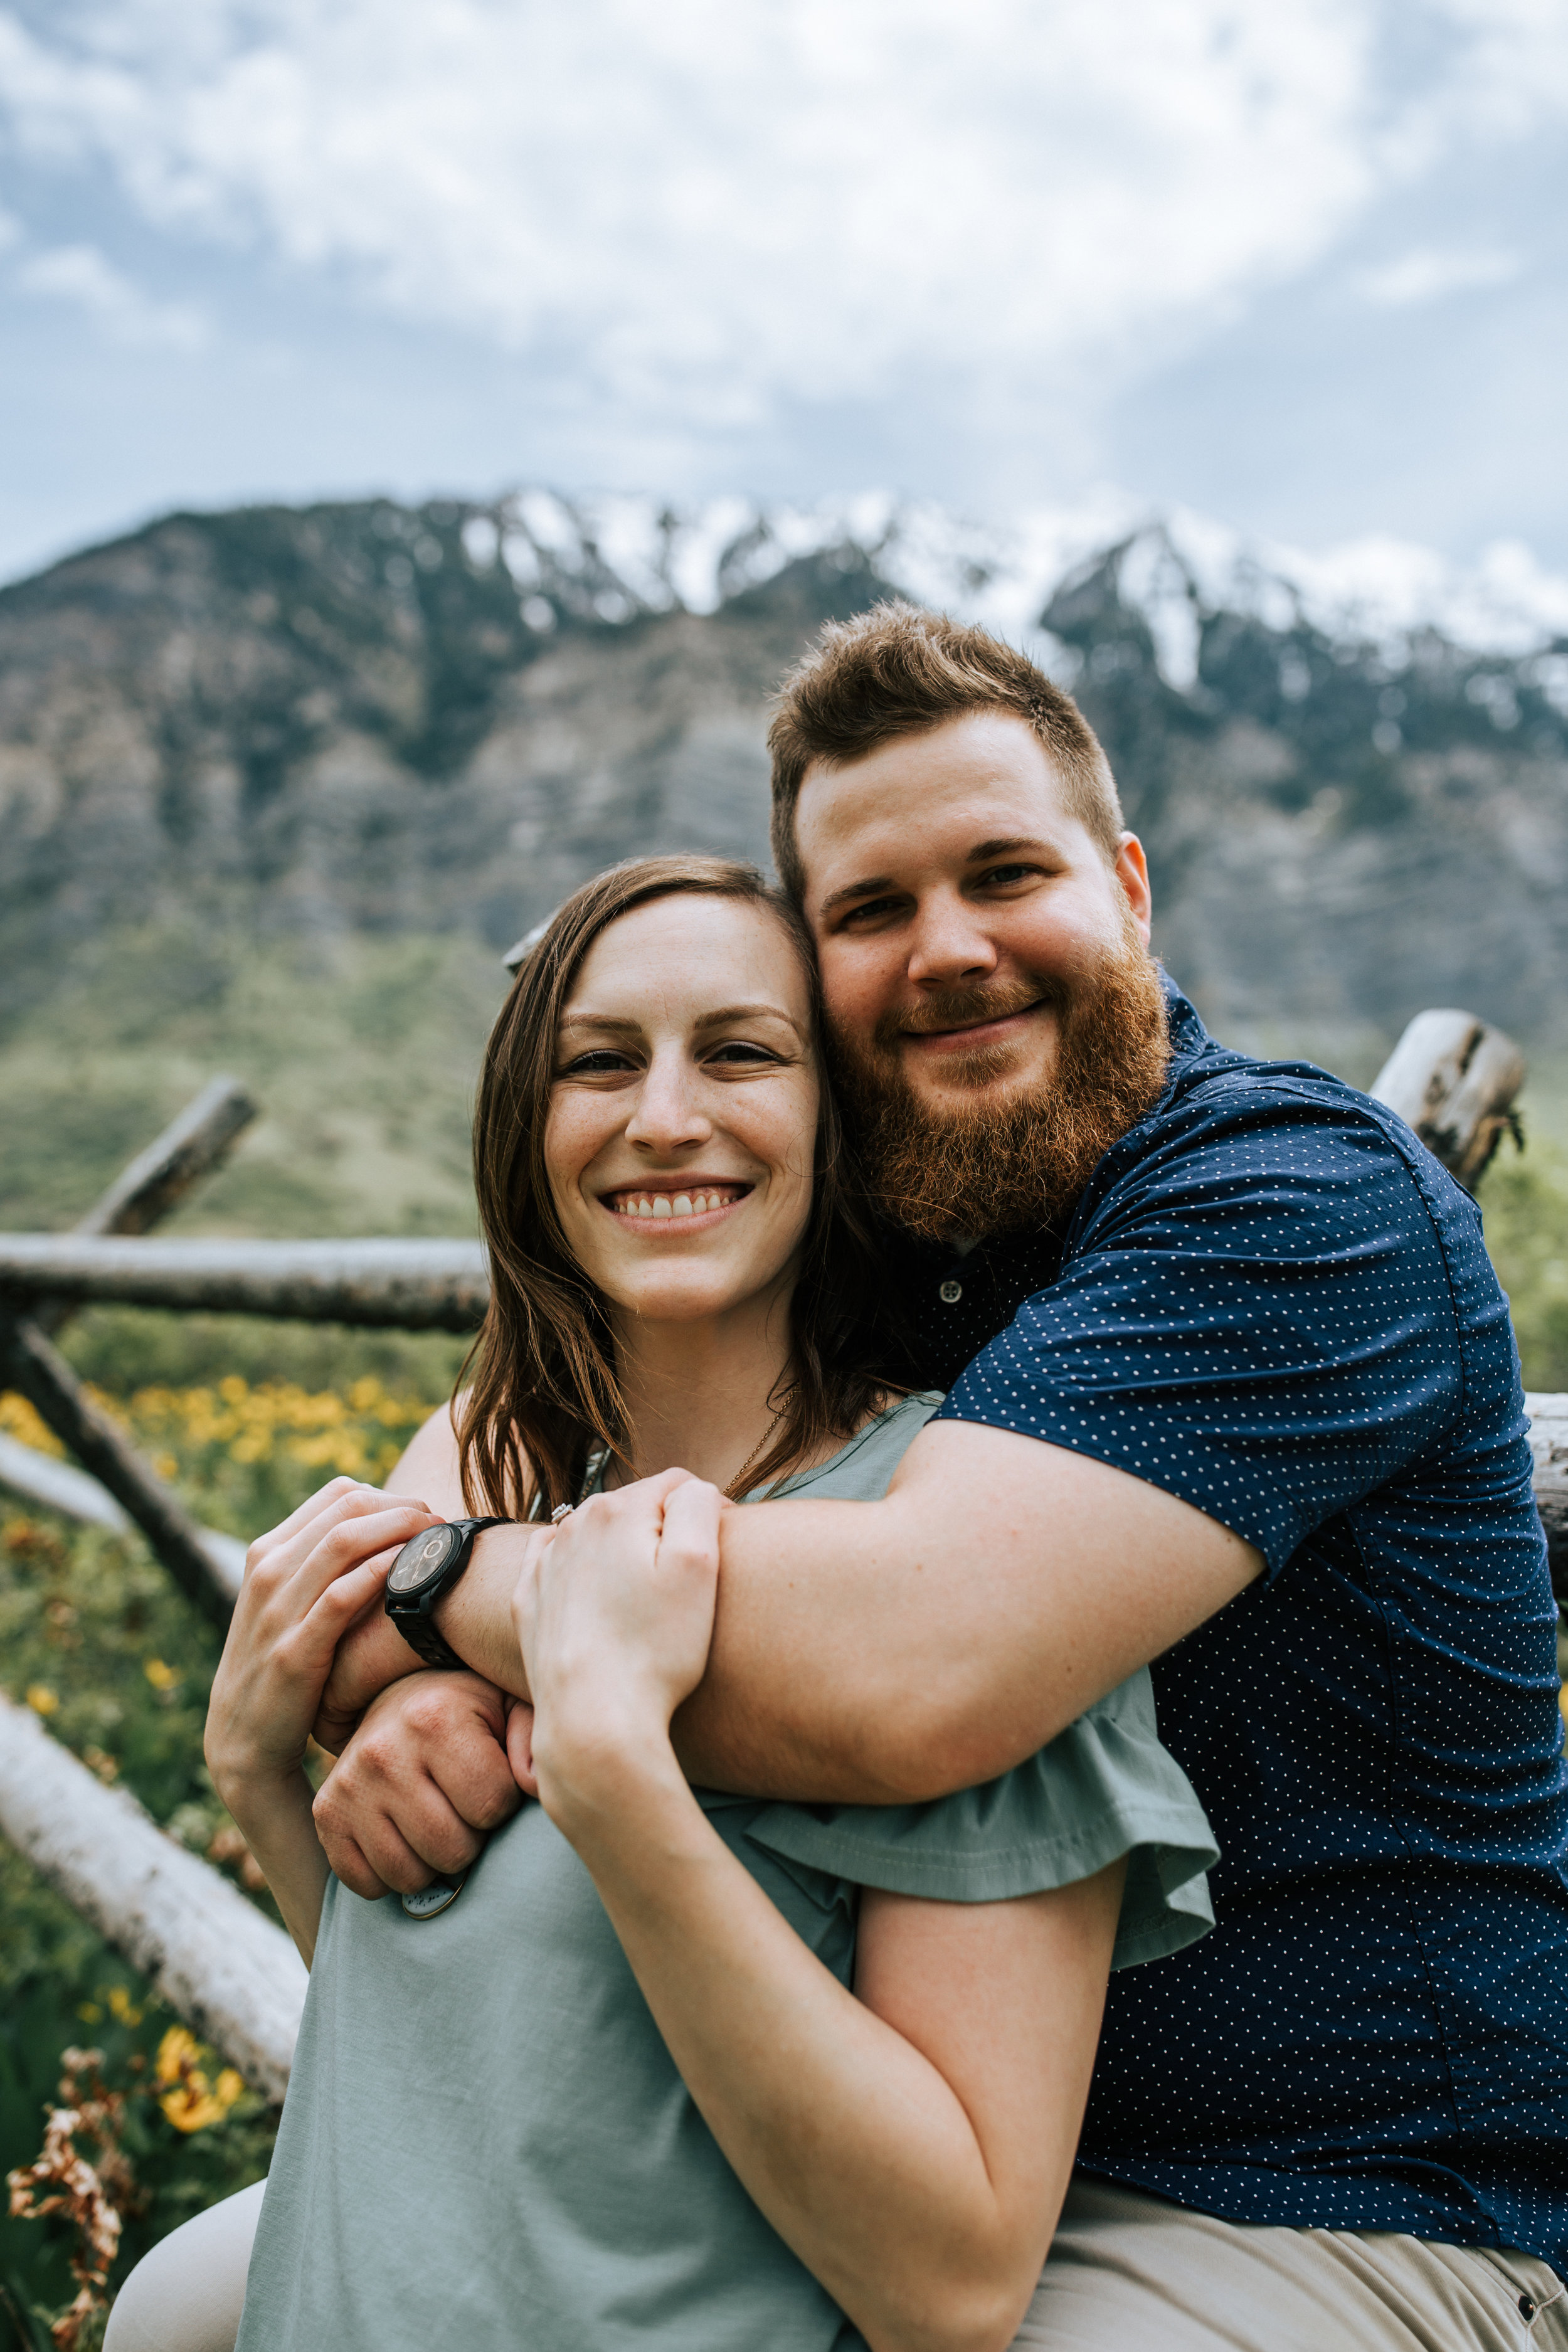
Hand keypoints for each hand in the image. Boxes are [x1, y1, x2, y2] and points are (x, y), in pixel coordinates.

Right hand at [206, 1478, 439, 1806]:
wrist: (244, 1740)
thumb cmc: (287, 1664)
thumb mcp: (292, 1603)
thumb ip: (325, 1564)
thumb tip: (390, 1525)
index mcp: (269, 1552)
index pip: (339, 1495)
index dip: (393, 1497)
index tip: (426, 1515)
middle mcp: (268, 1571)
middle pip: (348, 1509)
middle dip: (405, 1508)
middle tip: (442, 1525)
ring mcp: (277, 1610)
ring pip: (345, 1541)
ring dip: (401, 1531)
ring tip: (438, 1542)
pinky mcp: (294, 1651)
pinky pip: (342, 1596)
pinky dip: (382, 1574)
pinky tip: (413, 1573)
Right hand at [313, 1670, 523, 1896]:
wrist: (403, 1696)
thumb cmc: (471, 1709)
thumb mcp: (510, 1703)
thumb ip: (532, 1736)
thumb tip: (535, 1785)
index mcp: (434, 1718)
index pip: (490, 1807)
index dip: (501, 1805)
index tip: (494, 1782)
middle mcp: (383, 1751)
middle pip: (450, 1850)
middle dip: (471, 1839)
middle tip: (465, 1809)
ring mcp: (348, 1785)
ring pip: (408, 1875)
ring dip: (433, 1862)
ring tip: (439, 1823)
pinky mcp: (326, 1813)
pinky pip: (364, 1883)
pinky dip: (390, 1876)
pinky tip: (405, 1838)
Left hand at [516, 1469, 721, 1819]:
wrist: (592, 1720)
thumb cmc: (656, 1649)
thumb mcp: (698, 1564)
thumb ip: (698, 1503)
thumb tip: (691, 1488)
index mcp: (616, 1510)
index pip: (678, 1486)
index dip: (710, 1511)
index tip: (726, 1553)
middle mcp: (572, 1525)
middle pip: (635, 1509)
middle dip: (663, 1531)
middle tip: (688, 1583)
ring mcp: (545, 1564)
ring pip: (596, 1537)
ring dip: (622, 1553)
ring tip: (646, 1600)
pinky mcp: (528, 1602)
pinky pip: (559, 1569)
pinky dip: (581, 1576)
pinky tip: (600, 1603)